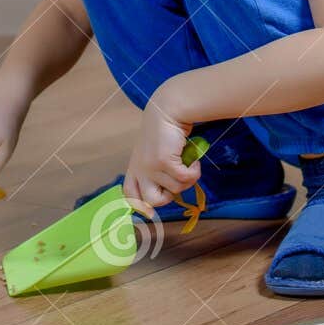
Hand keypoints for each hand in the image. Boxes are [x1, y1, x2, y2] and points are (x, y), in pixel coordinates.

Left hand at [123, 95, 198, 209]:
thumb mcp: (154, 153)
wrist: (167, 110)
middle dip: (168, 197)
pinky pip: (186, 178)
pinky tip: (194, 160)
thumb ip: (156, 170)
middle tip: (177, 181)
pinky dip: (195, 171)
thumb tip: (171, 191)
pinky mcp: (164, 161)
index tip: (150, 214)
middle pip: (151, 200)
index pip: (129, 193)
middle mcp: (140, 169)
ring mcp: (151, 167)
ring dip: (188, 179)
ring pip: (176, 190)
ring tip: (188, 163)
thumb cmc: (164, 131)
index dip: (139, 206)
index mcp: (135, 167)